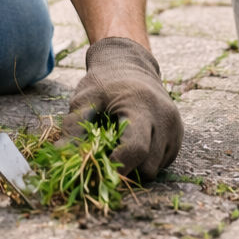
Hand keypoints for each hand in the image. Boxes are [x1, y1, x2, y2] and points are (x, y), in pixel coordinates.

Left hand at [64, 37, 182, 178]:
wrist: (130, 65)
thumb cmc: (104, 83)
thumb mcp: (85, 98)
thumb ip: (74, 125)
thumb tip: (60, 153)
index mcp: (141, 106)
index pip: (136, 149)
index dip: (118, 167)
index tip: (100, 173)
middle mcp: (164, 117)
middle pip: (147, 166)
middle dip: (125, 170)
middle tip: (106, 159)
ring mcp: (175, 127)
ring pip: (155, 169)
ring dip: (136, 167)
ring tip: (119, 148)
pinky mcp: (178, 136)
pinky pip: (162, 163)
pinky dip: (146, 161)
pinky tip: (133, 144)